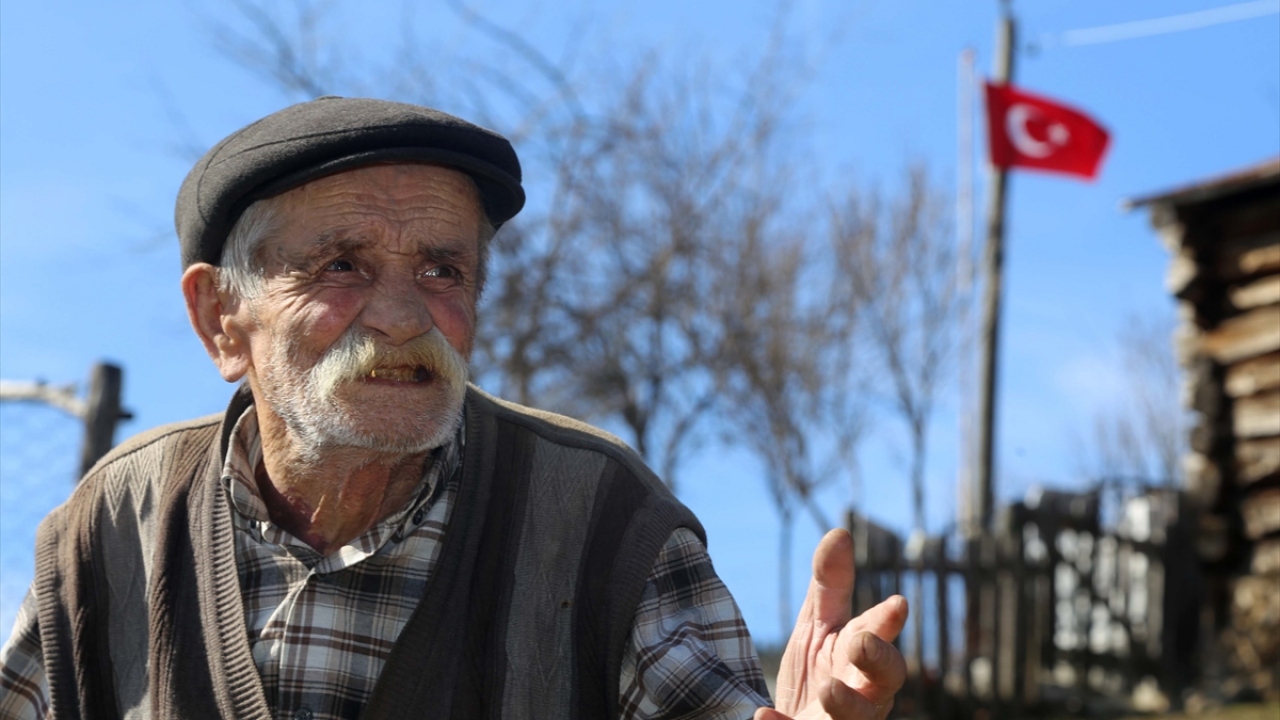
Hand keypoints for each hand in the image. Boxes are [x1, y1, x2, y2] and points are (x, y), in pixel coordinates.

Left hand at [756, 529, 907, 719]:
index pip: (879, 635)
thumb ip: (831, 585)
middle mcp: (863, 693)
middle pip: (886, 680)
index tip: (896, 605)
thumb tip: (839, 532)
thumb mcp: (818, 625)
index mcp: (861, 656)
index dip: (886, 623)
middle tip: (861, 642)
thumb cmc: (818, 672)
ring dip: (846, 705)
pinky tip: (765, 717)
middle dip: (879, 661)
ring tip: (828, 691)